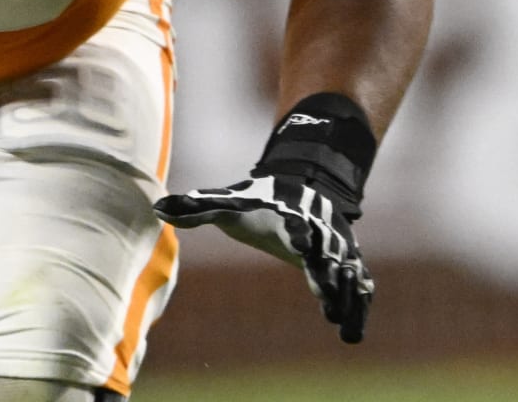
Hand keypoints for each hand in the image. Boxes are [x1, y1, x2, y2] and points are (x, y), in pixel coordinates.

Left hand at [154, 174, 373, 342]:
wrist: (301, 186)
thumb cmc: (257, 201)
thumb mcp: (227, 203)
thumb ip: (196, 209)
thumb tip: (157, 209)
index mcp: (286, 215)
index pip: (294, 225)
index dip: (300, 235)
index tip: (303, 250)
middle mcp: (316, 229)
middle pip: (326, 250)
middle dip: (327, 272)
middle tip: (327, 299)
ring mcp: (335, 245)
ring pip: (346, 269)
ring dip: (346, 294)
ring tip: (343, 326)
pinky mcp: (346, 260)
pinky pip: (358, 283)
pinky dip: (360, 304)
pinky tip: (354, 332)